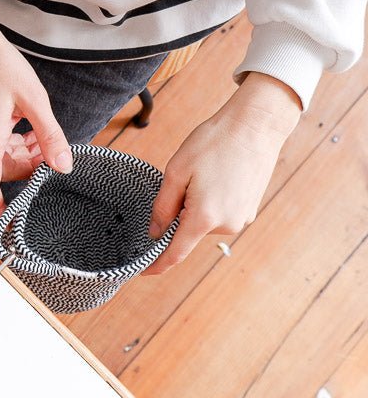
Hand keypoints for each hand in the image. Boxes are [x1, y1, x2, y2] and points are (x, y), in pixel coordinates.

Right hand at [0, 0, 72, 217]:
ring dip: (24, 152)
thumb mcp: (34, 102)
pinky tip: (29, 125)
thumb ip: (51, 136)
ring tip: (44, 135)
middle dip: (29, 168)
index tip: (13, 224)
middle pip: (3, 171)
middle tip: (52, 155)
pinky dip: (14, 141)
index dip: (0, 208)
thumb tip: (64, 166)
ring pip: (1, 157)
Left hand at [142, 72, 301, 274]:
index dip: (157, 264)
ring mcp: (241, 219)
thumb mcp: (177, 170)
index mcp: (204, 217)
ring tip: (202, 172)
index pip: (176, 253)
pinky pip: (219, 213)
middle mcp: (226, 225)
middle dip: (177, 213)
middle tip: (181, 179)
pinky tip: (215, 175)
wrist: (255, 126)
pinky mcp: (249, 210)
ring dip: (194, 205)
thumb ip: (163, 206)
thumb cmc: (213, 143)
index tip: (142, 271)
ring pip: (204, 221)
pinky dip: (210, 201)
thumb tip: (156, 232)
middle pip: (188, 231)